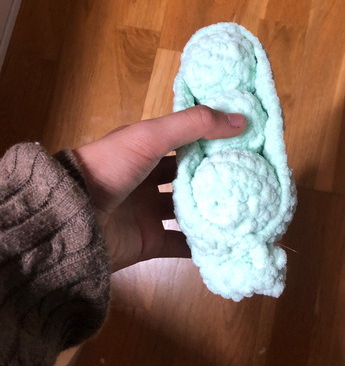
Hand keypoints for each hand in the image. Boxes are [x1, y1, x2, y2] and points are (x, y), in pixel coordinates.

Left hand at [73, 107, 245, 271]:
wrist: (71, 218)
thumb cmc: (109, 167)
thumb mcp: (151, 136)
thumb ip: (194, 125)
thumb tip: (241, 120)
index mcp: (144, 149)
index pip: (185, 140)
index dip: (212, 138)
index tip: (245, 140)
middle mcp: (146, 179)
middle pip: (188, 176)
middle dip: (214, 176)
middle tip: (251, 176)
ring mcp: (147, 211)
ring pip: (186, 211)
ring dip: (209, 211)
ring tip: (244, 209)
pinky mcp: (148, 241)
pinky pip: (179, 243)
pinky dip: (199, 245)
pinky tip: (225, 241)